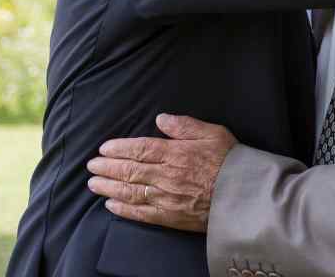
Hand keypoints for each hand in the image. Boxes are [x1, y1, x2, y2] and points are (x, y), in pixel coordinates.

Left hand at [86, 114, 236, 232]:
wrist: (243, 194)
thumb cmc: (230, 160)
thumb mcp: (213, 133)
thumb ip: (185, 126)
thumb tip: (161, 119)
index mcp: (175, 153)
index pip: (140, 149)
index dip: (119, 148)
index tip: (104, 148)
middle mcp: (166, 175)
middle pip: (129, 170)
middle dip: (107, 167)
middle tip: (91, 165)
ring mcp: (165, 197)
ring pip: (130, 191)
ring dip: (108, 187)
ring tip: (93, 184)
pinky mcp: (169, 216)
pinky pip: (141, 213)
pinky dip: (123, 209)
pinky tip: (111, 205)